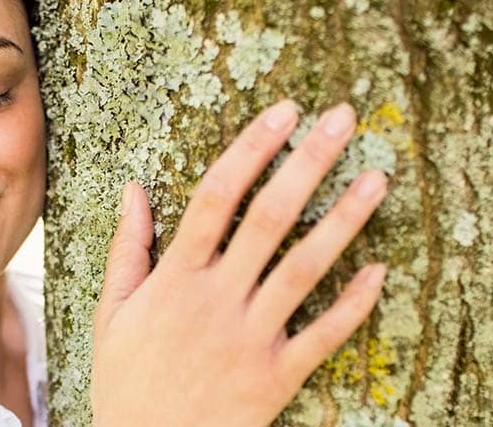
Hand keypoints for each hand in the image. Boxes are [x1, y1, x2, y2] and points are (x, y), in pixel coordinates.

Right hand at [90, 100, 387, 426]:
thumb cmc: (126, 380)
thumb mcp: (112, 311)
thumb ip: (126, 248)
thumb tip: (132, 188)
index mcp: (175, 277)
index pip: (216, 196)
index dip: (251, 148)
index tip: (283, 112)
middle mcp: (216, 299)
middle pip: (268, 218)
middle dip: (308, 162)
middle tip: (342, 118)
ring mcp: (250, 338)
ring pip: (304, 268)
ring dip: (344, 219)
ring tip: (378, 176)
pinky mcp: (275, 378)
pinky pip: (323, 337)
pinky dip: (354, 305)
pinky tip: (380, 269)